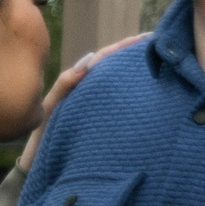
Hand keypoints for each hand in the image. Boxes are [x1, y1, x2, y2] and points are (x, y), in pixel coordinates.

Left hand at [18, 32, 148, 170]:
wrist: (41, 168)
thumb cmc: (43, 141)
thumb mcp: (52, 109)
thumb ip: (65, 85)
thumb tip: (89, 60)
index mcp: (79, 86)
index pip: (103, 60)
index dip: (122, 47)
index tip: (145, 37)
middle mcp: (90, 95)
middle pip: (116, 69)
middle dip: (135, 55)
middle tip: (161, 43)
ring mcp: (98, 110)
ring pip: (121, 86)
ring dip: (138, 73)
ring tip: (163, 61)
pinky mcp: (103, 126)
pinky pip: (121, 106)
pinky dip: (134, 95)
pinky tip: (151, 91)